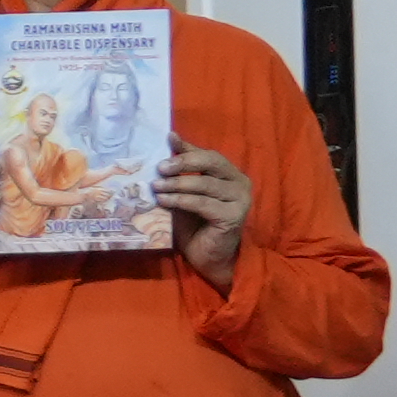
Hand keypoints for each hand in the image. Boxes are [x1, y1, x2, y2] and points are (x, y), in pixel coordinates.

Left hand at [160, 147, 252, 287]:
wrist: (208, 257)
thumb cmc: (195, 225)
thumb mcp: (184, 193)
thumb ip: (180, 170)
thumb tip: (170, 138)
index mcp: (230, 174)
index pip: (208, 154)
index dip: (187, 148)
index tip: (167, 140)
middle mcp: (240, 183)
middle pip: (211, 162)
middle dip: (183, 162)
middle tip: (160, 168)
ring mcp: (240, 200)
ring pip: (204, 184)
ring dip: (177, 184)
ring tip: (156, 186)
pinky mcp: (234, 216)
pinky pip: (202, 203)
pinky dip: (181, 200)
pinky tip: (164, 201)